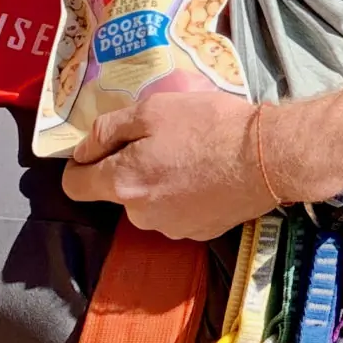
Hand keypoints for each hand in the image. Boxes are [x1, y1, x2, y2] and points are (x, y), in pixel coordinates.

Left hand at [62, 87, 273, 240]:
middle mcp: (139, 215)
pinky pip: (178, 213)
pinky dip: (186, 197)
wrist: (269, 157)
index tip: (98, 149)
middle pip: (118, 192)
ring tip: (192, 157)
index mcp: (122, 183)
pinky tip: (209, 176)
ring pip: (150, 203)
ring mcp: (171, 229)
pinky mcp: (200, 233)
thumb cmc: (209, 125)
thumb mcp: (152, 109)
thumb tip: (82, 150)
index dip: (79, 164)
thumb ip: (107, 129)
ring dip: (160, 184)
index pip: (74, 186)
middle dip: (131, 169)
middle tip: (163, 141)